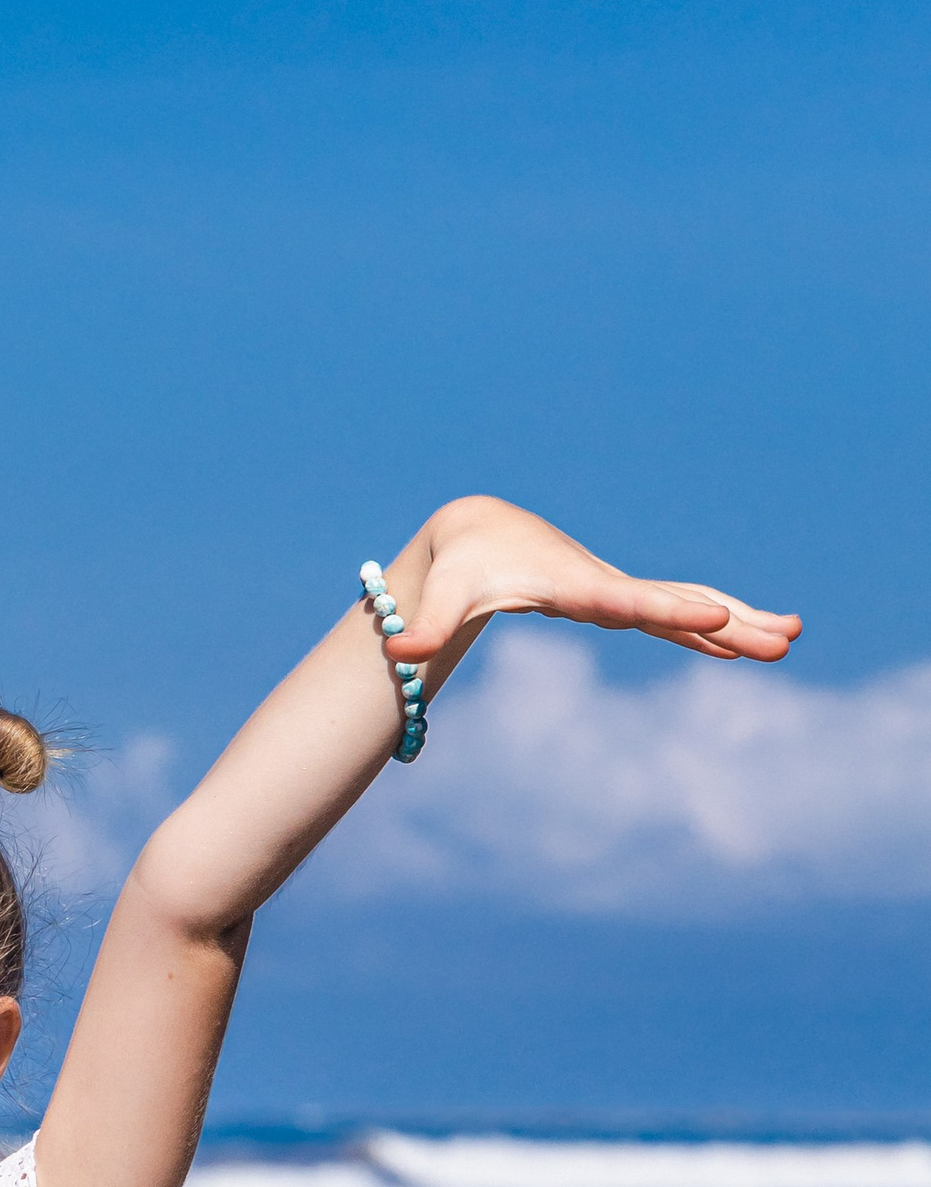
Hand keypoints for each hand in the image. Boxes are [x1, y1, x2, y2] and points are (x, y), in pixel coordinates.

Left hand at [377, 494, 800, 669]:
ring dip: (736, 623)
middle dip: (729, 622)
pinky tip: (740, 645)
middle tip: (784, 640)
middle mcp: (603, 587)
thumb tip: (396, 655)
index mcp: (571, 586)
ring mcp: (614, 593)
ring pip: (685, 606)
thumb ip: (420, 625)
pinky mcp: (614, 600)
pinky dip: (708, 628)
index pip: (627, 602)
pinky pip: (671, 614)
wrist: (476, 532)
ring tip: (791, 638)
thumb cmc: (459, 563)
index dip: (670, 610)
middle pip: (675, 605)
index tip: (716, 618)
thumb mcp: (439, 596)